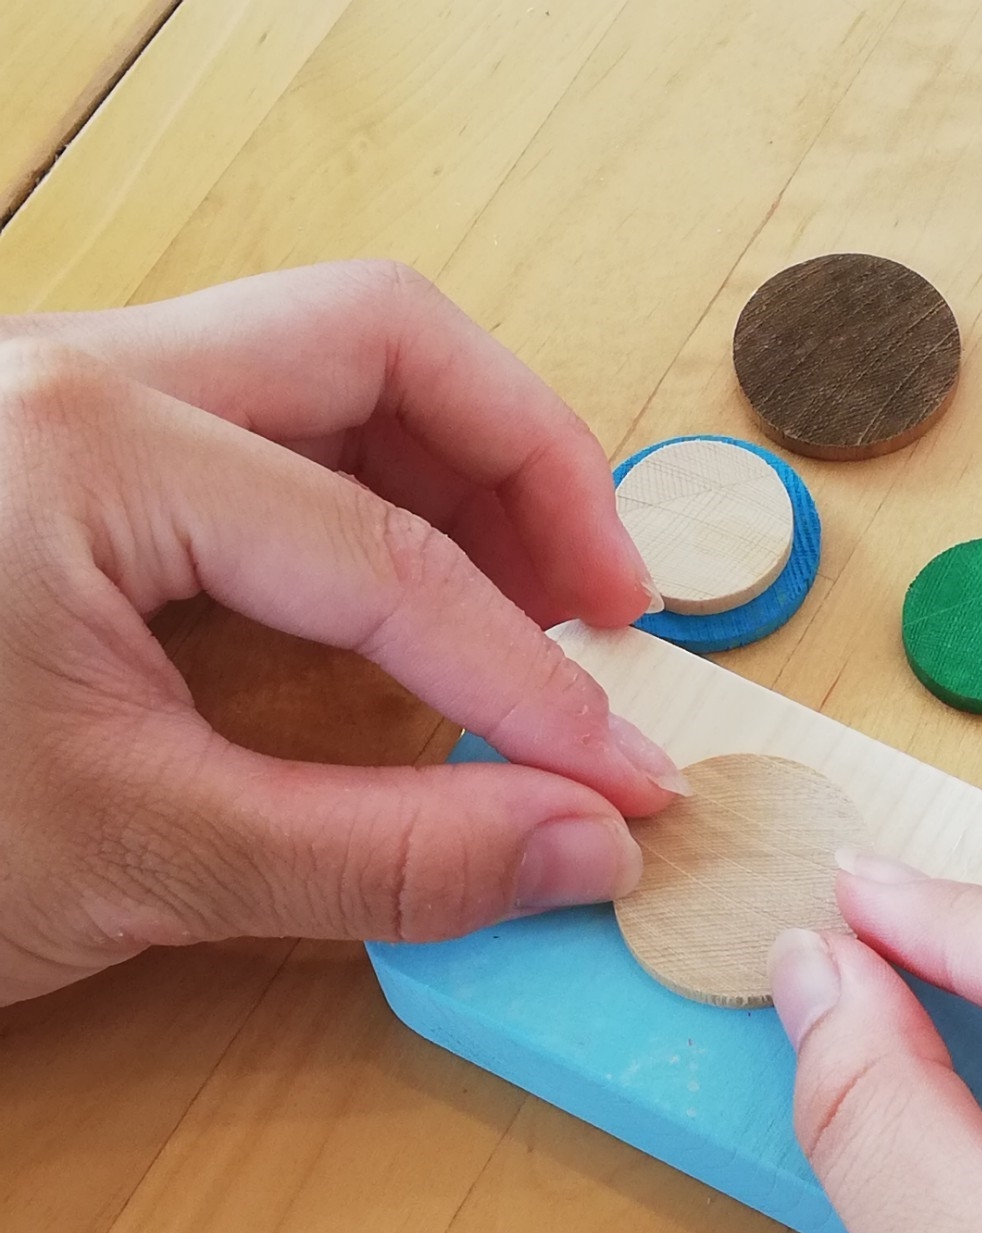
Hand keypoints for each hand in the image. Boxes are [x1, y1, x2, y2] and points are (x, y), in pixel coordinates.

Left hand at [0, 260, 685, 1005]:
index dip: (533, 685)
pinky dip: (389, 495)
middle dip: (531, 466)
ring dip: (469, 468)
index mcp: (86, 446)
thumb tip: (584, 848)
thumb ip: (388, 857)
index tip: (623, 783)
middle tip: (613, 603)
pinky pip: (277, 426)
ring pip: (333, 363)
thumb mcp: (135, 856)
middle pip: (383, 340)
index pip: (386, 562)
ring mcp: (72, 402)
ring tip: (548, 594)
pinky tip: (428, 595)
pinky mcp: (73, 460)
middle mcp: (83, 376)